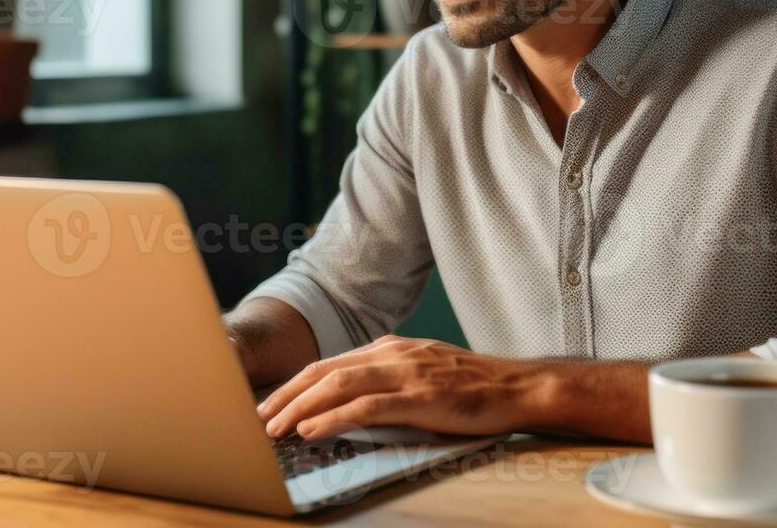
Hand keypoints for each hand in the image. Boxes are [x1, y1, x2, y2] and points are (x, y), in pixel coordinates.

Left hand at [257, 335, 543, 439]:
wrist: (517, 387)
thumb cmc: (472, 387)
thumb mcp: (422, 374)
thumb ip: (388, 382)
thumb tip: (350, 403)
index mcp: (389, 348)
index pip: (329, 364)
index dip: (295, 384)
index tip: (271, 402)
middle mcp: (391, 354)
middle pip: (324, 371)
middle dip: (286, 394)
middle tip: (258, 416)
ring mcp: (405, 372)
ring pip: (337, 385)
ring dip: (300, 407)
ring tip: (275, 427)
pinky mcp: (418, 396)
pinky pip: (365, 406)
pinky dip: (333, 417)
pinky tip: (312, 429)